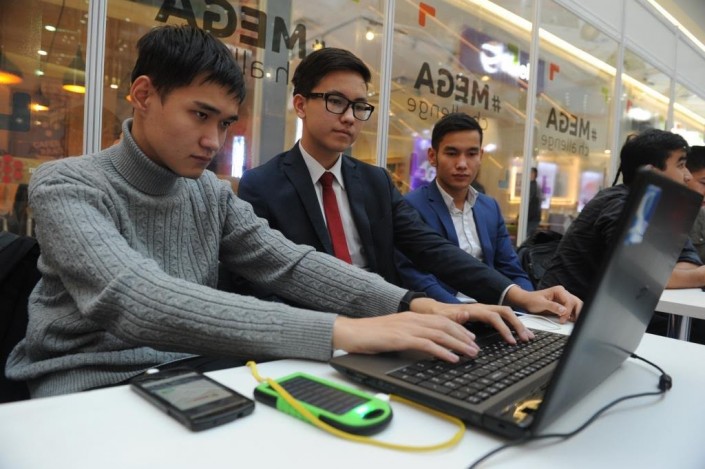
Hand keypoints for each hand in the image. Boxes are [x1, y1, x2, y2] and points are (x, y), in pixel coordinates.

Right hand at [332, 313, 479, 361]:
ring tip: (470, 354)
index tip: (470, 338)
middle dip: (463, 337)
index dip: (458, 329)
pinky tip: (452, 358)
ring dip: (458, 345)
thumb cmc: (370, 334)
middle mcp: (412, 319)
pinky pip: (426, 344)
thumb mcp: (394, 332)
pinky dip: (442, 351)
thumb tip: (425, 345)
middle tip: (476, 348)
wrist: (350, 331)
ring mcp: (407, 328)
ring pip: (440, 334)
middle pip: (445, 326)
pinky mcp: (401, 338)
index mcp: (411, 317)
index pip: (441, 320)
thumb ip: (410, 335)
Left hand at [408, 298, 533, 343]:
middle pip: (505, 312)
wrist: (433, 310)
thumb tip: (465, 313)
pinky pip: (502, 318)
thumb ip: (454, 316)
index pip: (494, 317)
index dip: (504, 328)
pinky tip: (517, 334)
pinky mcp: (485, 316)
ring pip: (506, 314)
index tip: (510, 341)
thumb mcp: (443, 317)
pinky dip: (511, 325)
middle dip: (517, 325)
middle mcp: (482, 308)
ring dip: (517, 325)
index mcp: (474, 309)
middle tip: (526, 338)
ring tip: (527, 337)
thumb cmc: (439, 315)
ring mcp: (484, 311)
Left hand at [506, 286, 582, 322]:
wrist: (526, 301)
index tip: (562, 320)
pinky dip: (573, 315)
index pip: (569, 301)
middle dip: (578, 312)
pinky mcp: (563, 305)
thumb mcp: (541, 304)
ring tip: (574, 322)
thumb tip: (564, 310)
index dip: (568, 312)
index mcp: (559, 290)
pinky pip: (572, 310)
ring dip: (576, 314)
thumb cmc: (532, 300)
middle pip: (576, 302)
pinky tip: (571, 321)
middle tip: (575, 322)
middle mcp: (563, 293)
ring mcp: (564, 299)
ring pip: (576, 306)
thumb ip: (552, 306)